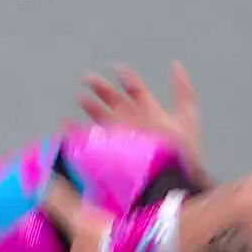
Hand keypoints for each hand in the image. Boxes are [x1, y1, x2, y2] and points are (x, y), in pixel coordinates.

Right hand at [75, 62, 206, 181]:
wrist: (169, 187)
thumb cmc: (179, 153)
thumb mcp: (186, 119)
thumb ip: (183, 92)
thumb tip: (177, 64)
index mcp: (150, 114)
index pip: (136, 91)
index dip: (127, 78)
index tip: (115, 68)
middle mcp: (134, 125)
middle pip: (115, 102)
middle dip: (102, 89)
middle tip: (86, 78)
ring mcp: (121, 141)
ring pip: (102, 119)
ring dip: (90, 107)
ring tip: (79, 98)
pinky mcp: (108, 157)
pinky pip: (88, 142)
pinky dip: (75, 133)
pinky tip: (66, 124)